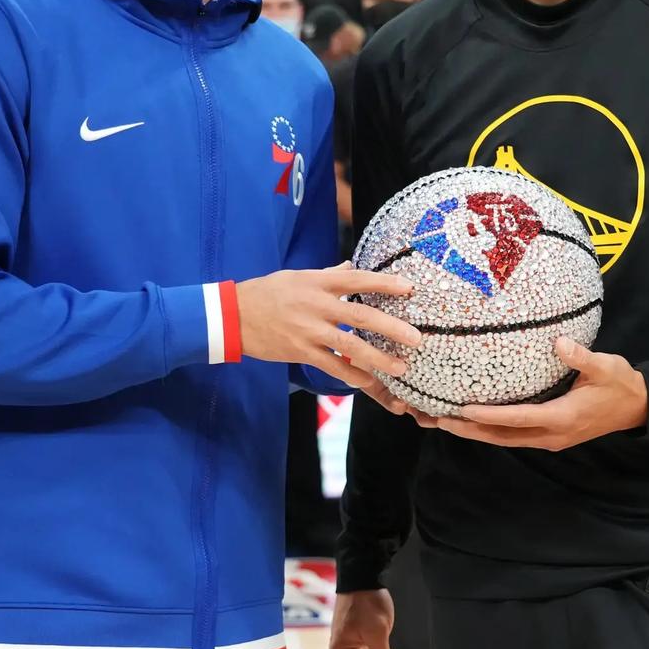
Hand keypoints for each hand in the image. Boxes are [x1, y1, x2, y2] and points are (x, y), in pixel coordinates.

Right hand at [236, 264, 420, 409]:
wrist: (232, 314)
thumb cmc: (267, 292)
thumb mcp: (297, 276)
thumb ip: (328, 274)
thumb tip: (351, 267)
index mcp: (318, 281)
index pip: (358, 279)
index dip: (385, 283)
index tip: (410, 288)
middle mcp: (316, 305)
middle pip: (361, 315)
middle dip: (392, 327)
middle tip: (417, 338)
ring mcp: (308, 330)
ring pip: (350, 345)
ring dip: (378, 358)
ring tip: (400, 367)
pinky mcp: (299, 351)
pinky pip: (331, 365)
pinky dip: (351, 375)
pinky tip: (368, 382)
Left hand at [414, 338, 648, 450]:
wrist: (639, 406)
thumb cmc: (620, 384)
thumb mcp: (606, 366)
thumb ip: (582, 357)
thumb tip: (559, 343)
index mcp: (562, 418)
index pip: (518, 418)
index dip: (490, 415)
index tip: (463, 409)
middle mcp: (550, 435)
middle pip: (501, 437)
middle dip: (467, 430)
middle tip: (435, 420)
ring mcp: (548, 439)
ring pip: (503, 440)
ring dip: (472, 433)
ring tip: (440, 422)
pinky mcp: (547, 435)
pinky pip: (511, 436)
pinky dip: (488, 430)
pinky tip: (469, 421)